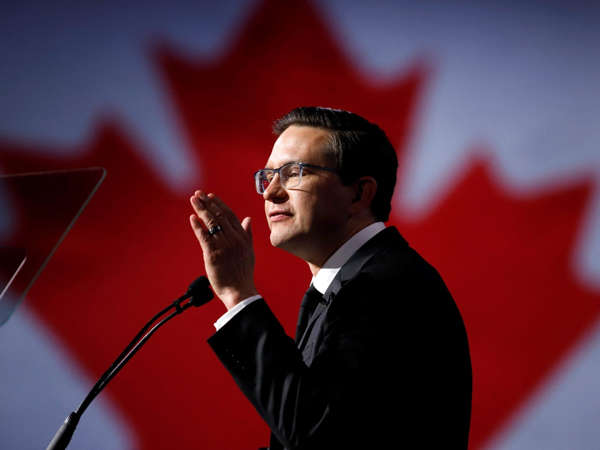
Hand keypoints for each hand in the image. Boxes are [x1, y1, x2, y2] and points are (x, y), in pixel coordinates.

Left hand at [189, 190, 256, 309]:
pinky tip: (192, 218)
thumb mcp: (249, 251)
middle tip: (198, 194)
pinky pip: (204, 236)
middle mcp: (234, 239)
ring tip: (193, 200)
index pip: (230, 215)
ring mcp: (224, 246)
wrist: (239, 290)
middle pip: (219, 216)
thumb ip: (247, 234)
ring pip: (211, 223)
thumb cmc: (243, 272)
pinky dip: (197, 226)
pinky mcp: (213, 254)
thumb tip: (248, 219)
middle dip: (207, 203)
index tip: (210, 196)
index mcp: (243, 237)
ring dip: (201, 210)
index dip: (219, 204)